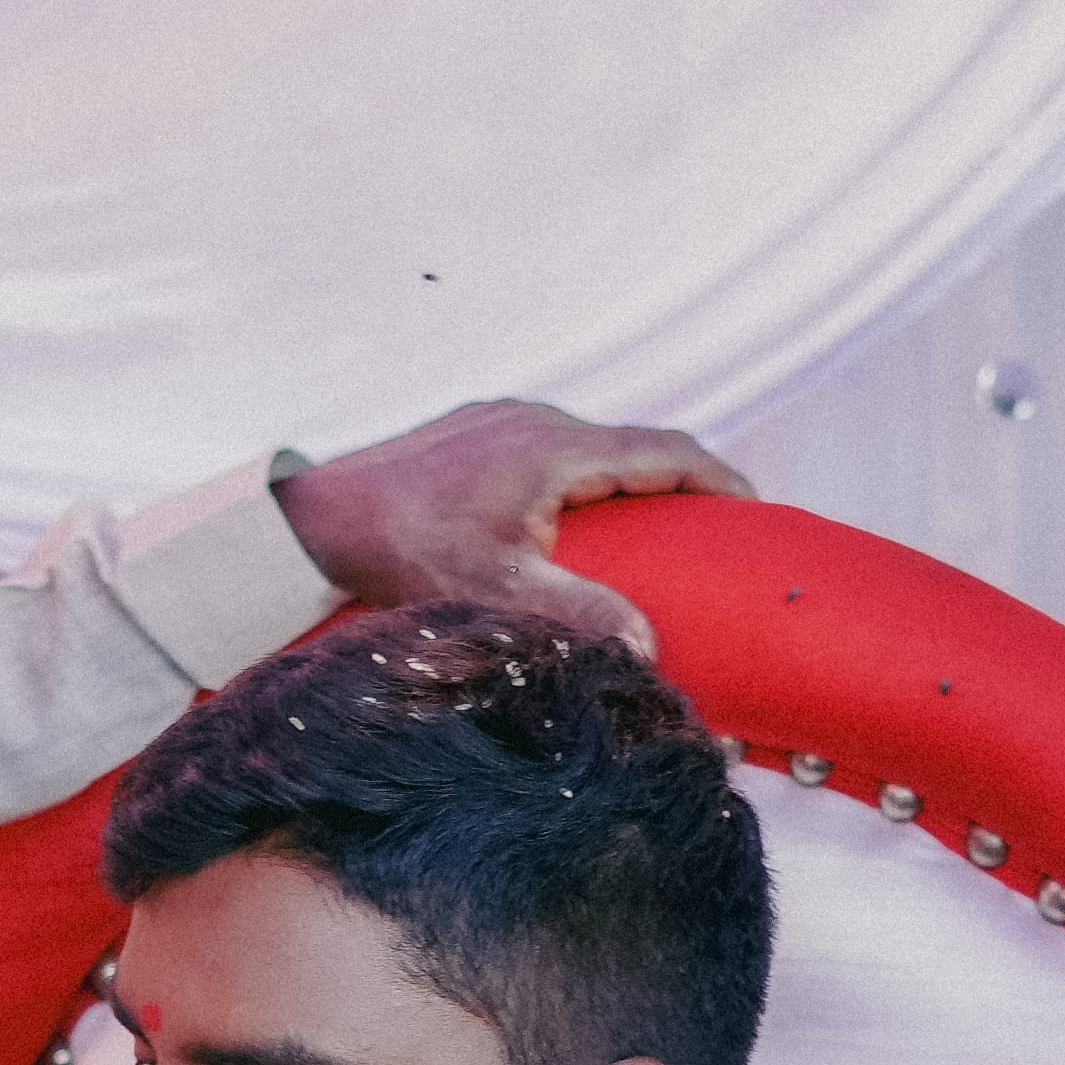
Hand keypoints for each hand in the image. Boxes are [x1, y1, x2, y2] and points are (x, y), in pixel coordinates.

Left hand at [274, 404, 759, 658]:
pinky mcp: (471, 434)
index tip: (753, 512)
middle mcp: (534, 419)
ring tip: (645, 541)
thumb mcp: (496, 591)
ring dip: (624, 487)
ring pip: (588, 449)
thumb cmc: (400, 550)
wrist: (310, 518)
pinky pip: (549, 454)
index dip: (719, 480)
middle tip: (707, 536)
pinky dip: (579, 486)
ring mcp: (500, 421)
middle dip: (677, 487)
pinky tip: (567, 532)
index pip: (667, 450)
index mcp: (556, 447)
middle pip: (632, 447)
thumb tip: (646, 645)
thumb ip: (578, 615)